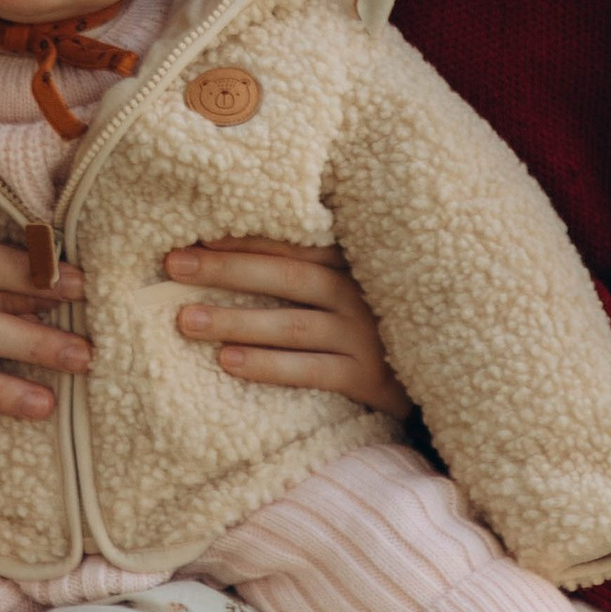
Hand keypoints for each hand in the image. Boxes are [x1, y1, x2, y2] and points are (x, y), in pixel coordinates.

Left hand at [166, 236, 411, 414]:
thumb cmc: (373, 321)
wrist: (437, 374)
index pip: (290, 242)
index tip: (194, 235)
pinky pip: (309, 370)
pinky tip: (227, 362)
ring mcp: (364, 335)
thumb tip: (225, 245)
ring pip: (291, 324)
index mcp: (350, 261)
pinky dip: (267, 366)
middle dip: (225, 269)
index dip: (242, 238)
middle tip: (173, 265)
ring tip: (185, 320)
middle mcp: (357, 292)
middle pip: (285, 276)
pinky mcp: (367, 377)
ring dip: (235, 320)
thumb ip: (307, 263)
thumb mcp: (350, 283)